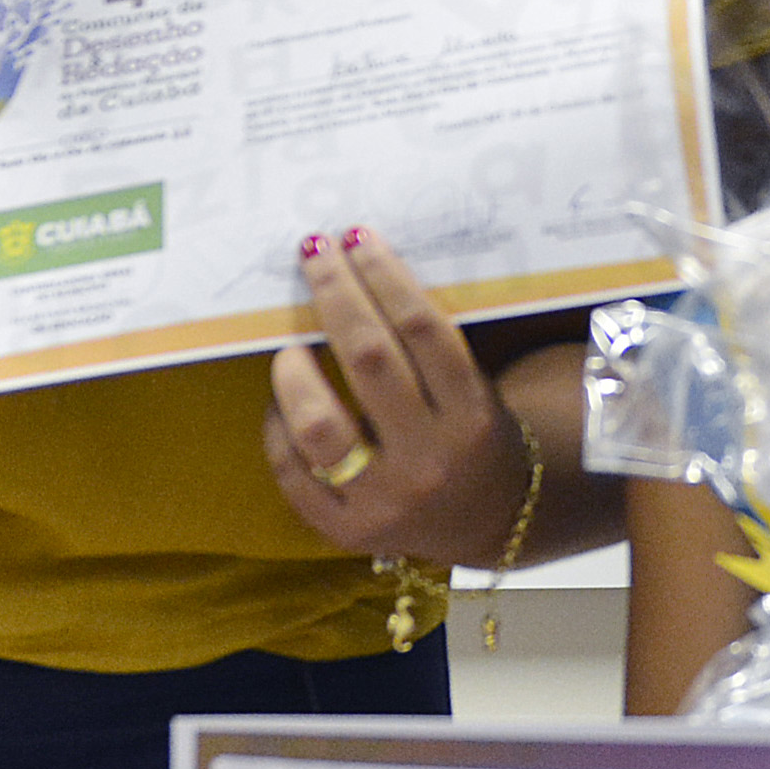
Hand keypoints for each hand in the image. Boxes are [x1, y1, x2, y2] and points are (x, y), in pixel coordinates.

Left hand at [263, 226, 543, 566]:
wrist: (490, 523)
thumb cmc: (475, 437)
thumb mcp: (477, 391)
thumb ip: (429, 346)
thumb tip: (361, 269)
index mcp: (471, 415)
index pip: (422, 329)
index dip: (384, 275)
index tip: (356, 239)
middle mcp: (429, 457)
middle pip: (369, 360)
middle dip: (336, 295)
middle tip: (315, 254)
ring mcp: (384, 498)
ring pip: (319, 424)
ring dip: (294, 373)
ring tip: (288, 348)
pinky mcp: (346, 529)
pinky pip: (294, 473)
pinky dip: (278, 430)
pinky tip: (281, 405)